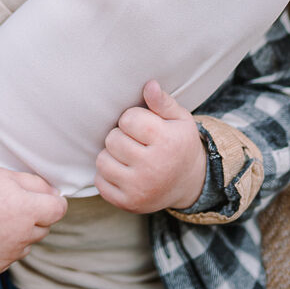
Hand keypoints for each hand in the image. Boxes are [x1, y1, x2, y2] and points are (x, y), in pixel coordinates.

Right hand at [0, 168, 66, 277]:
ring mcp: (8, 254)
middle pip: (43, 228)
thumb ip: (36, 184)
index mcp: (27, 210)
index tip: (43, 200)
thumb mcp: (5, 176)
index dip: (52, 203)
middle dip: (32, 219)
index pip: (59, 210)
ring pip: (25, 245)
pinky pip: (8, 259)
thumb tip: (56, 195)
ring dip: (17, 235)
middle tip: (8, 208)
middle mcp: (22, 235)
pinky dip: (1, 250)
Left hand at [94, 80, 205, 213]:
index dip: (133, 119)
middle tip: (136, 143)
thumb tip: (149, 84)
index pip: (128, 118)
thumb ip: (162, 102)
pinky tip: (124, 172)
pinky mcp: (128, 203)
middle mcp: (153, 167)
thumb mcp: (179, 120)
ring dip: (112, 155)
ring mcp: (139, 188)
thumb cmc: (179, 144)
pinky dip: (108, 175)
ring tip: (128, 157)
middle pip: (113, 139)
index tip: (144, 127)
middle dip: (121, 137)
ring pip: (103, 160)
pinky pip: (100, 181)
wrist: (189, 183)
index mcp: (167, 141)